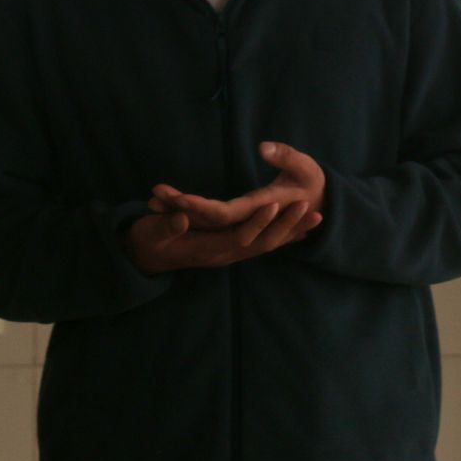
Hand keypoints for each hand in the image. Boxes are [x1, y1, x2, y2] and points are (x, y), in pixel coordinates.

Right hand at [121, 197, 321, 274]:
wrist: (142, 258)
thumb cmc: (145, 242)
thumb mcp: (150, 233)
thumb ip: (165, 226)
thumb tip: (181, 217)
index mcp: (206, 249)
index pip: (239, 236)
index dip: (258, 221)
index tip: (277, 202)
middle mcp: (222, 255)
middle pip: (262, 244)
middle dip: (287, 227)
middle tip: (312, 208)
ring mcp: (228, 255)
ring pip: (267, 246)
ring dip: (292, 233)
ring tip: (318, 217)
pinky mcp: (231, 249)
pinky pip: (262, 246)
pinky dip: (283, 238)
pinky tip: (302, 230)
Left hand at [150, 141, 326, 232]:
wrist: (319, 205)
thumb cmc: (311, 182)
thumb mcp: (304, 166)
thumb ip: (285, 155)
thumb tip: (263, 146)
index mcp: (259, 208)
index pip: (224, 214)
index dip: (199, 207)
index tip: (176, 197)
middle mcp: (245, 220)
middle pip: (206, 220)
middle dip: (179, 210)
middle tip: (153, 198)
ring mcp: (240, 222)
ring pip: (204, 222)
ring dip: (179, 212)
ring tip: (153, 200)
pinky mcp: (236, 221)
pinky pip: (209, 220)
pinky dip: (188, 213)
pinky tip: (169, 205)